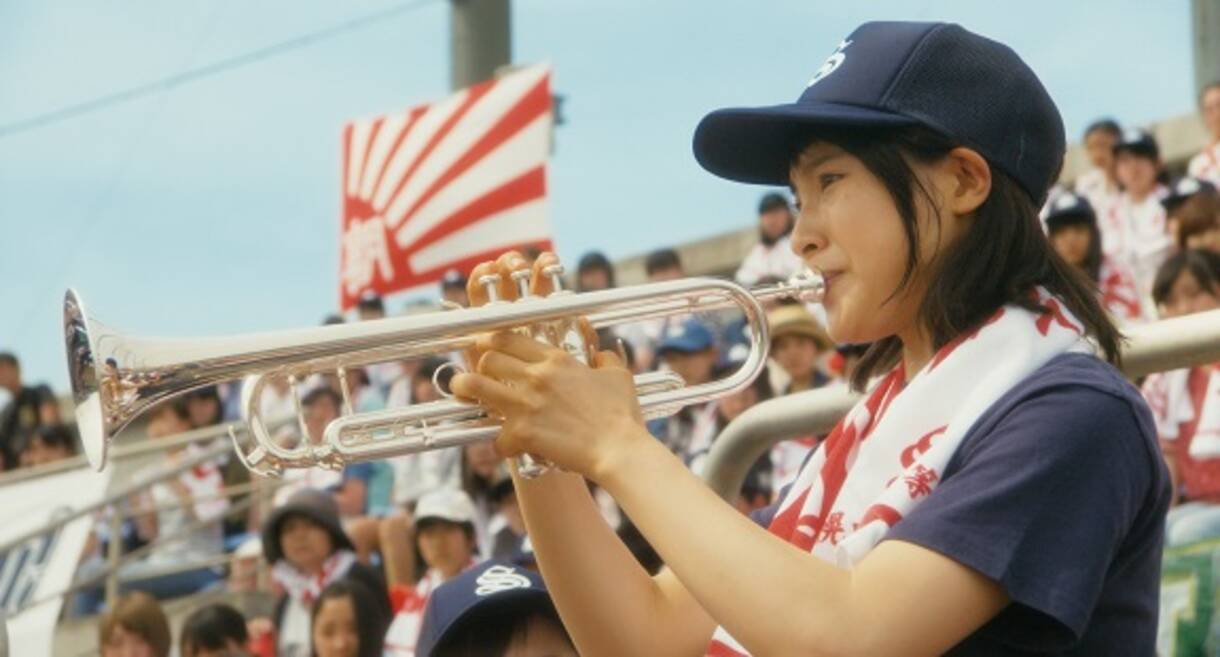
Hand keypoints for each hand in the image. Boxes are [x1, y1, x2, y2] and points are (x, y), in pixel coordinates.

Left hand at [450, 251, 651, 481]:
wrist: (618, 449)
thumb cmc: (621, 414)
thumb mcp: (617, 375)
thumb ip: (604, 358)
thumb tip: (600, 353)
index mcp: (556, 359)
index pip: (508, 337)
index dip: (490, 339)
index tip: (485, 345)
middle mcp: (536, 376)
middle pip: (486, 357)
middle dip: (478, 363)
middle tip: (477, 372)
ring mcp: (526, 404)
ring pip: (474, 385)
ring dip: (464, 389)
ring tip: (462, 393)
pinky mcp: (523, 433)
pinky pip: (496, 437)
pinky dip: (502, 444)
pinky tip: (509, 447)